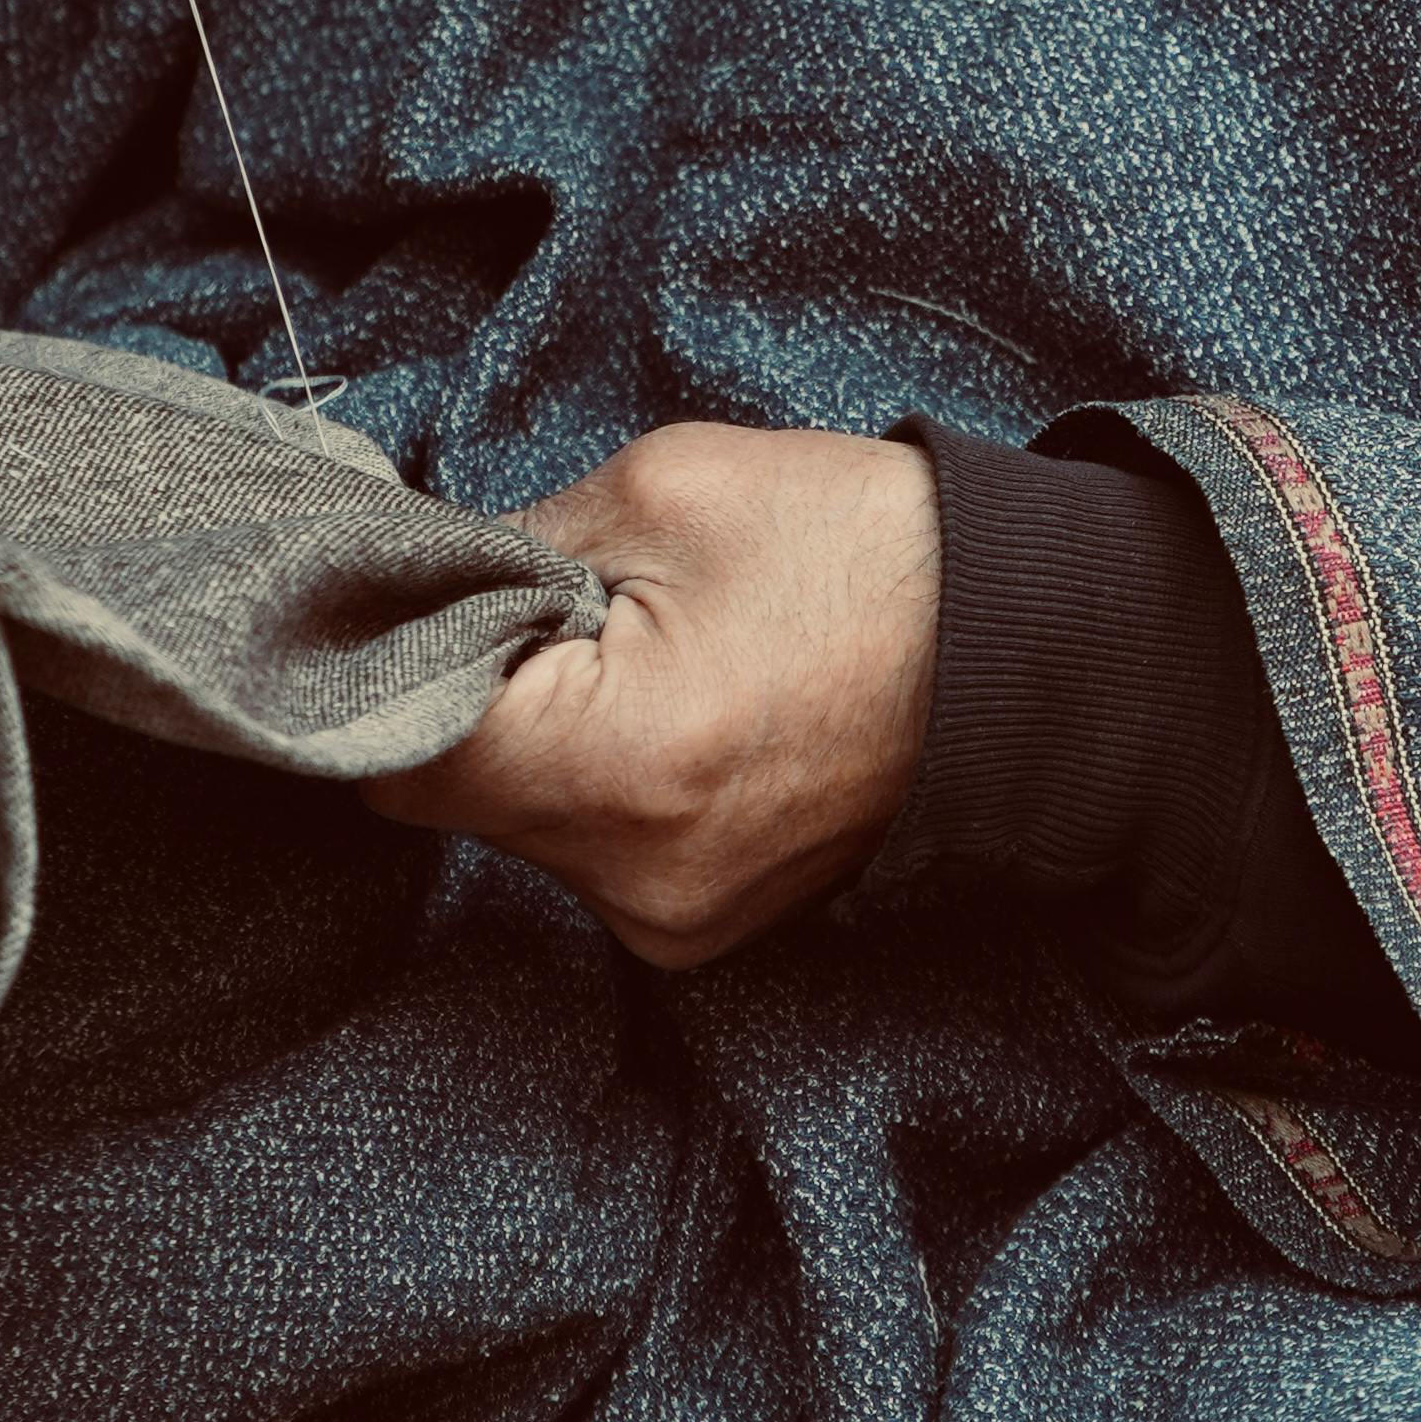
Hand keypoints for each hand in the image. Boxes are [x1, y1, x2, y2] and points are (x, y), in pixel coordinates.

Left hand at [373, 425, 939, 971]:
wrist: (1029, 650)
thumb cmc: (863, 554)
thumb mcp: (662, 491)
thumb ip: (507, 547)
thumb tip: (412, 581)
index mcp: (614, 765)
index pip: (397, 749)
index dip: (391, 664)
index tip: (416, 605)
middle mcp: (632, 878)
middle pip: (455, 795)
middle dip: (478, 698)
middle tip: (553, 609)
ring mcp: (672, 921)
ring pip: (519, 828)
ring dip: (545, 743)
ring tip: (642, 658)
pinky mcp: (701, 929)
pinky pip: (591, 856)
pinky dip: (604, 786)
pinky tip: (681, 714)